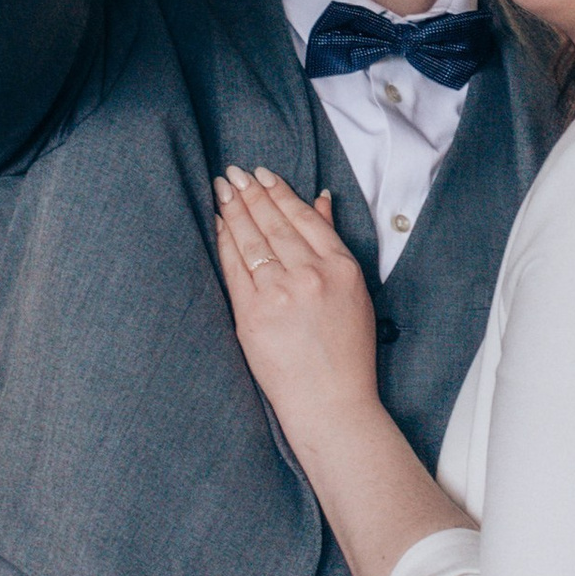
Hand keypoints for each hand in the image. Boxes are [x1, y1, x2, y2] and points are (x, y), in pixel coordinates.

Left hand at [214, 169, 379, 448]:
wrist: (331, 402)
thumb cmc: (347, 352)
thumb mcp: (354, 291)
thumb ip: (332, 242)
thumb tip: (321, 200)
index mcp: (342, 267)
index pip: (304, 217)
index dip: (280, 192)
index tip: (262, 174)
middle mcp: (311, 275)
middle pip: (274, 223)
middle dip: (251, 193)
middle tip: (233, 173)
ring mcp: (280, 293)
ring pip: (252, 240)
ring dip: (235, 210)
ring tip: (222, 189)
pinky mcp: (253, 314)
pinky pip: (234, 268)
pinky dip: (226, 242)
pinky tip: (220, 225)